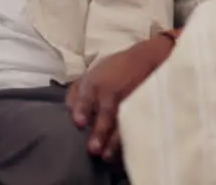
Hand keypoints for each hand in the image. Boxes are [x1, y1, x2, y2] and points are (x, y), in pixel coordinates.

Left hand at [67, 36, 173, 160]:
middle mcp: (111, 92)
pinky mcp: (142, 108)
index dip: (83, 110)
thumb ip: (76, 91)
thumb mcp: (92, 72)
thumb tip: (68, 110)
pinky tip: (125, 149)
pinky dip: (129, 138)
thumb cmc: (115, 68)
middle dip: (99, 131)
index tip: (79, 123)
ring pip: (120, 123)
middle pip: (105, 114)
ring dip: (113, 141)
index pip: (86, 96)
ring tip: (107, 156)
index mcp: (95, 82)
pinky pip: (135, 125)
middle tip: (93, 149)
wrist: (148, 59)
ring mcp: (128, 101)